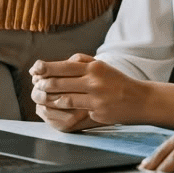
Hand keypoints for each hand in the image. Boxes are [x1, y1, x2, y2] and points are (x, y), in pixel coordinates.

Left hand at [29, 52, 154, 129]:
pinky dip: (60, 107)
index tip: (34, 69)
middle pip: (60, 82)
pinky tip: (54, 106)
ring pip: (63, 97)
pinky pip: (73, 109)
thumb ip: (82, 61)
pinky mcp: (96, 111)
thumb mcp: (102, 66)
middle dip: (43, 84)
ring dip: (48, 98)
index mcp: (95, 66)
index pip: (64, 66)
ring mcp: (95, 97)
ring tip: (40, 97)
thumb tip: (61, 63)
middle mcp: (94, 80)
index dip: (46, 68)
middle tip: (35, 85)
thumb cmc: (116, 81)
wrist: (139, 99)